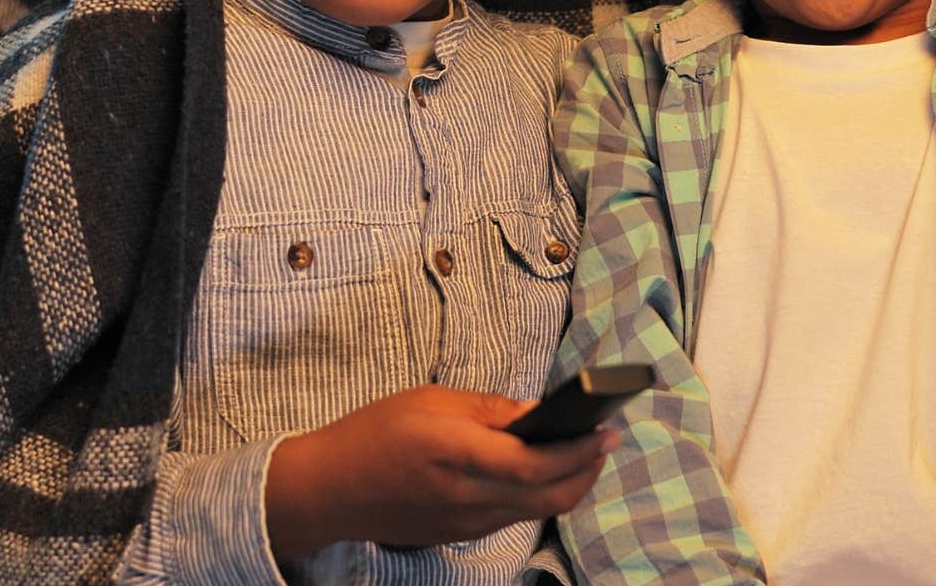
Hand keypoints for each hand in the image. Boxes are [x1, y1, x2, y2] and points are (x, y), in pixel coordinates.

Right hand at [264, 384, 616, 559]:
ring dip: (567, 485)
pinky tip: (541, 473)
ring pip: (537, 512)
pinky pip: (513, 517)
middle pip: (549, 497)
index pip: (536, 465)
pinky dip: (538, 496)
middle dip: (587, 471)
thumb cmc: (374, 434)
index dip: (579, 452)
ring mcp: (466, 523)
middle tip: (604, 443)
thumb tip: (536, 414)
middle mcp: (469, 497)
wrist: (330, 490)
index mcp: (459, 455)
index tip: (605, 430)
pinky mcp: (460, 534)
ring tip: (581, 454)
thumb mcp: (430, 401)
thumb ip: (488, 409)